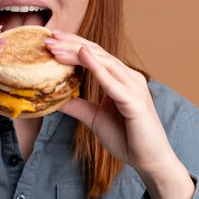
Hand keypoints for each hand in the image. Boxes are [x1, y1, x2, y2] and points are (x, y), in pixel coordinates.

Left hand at [45, 30, 176, 176]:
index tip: (51, 38)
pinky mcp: (135, 102)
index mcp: (121, 78)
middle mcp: (129, 77)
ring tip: (56, 47)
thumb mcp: (94, 118)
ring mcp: (134, 87)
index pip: (94, 54)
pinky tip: (82, 55)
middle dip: (71, 44)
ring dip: (77, 52)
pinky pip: (112, 82)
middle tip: (49, 37)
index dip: (73, 45)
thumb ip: (77, 105)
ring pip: (103, 62)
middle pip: (97, 53)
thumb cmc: (127, 138)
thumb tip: (53, 98)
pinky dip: (97, 67)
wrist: (149, 161)